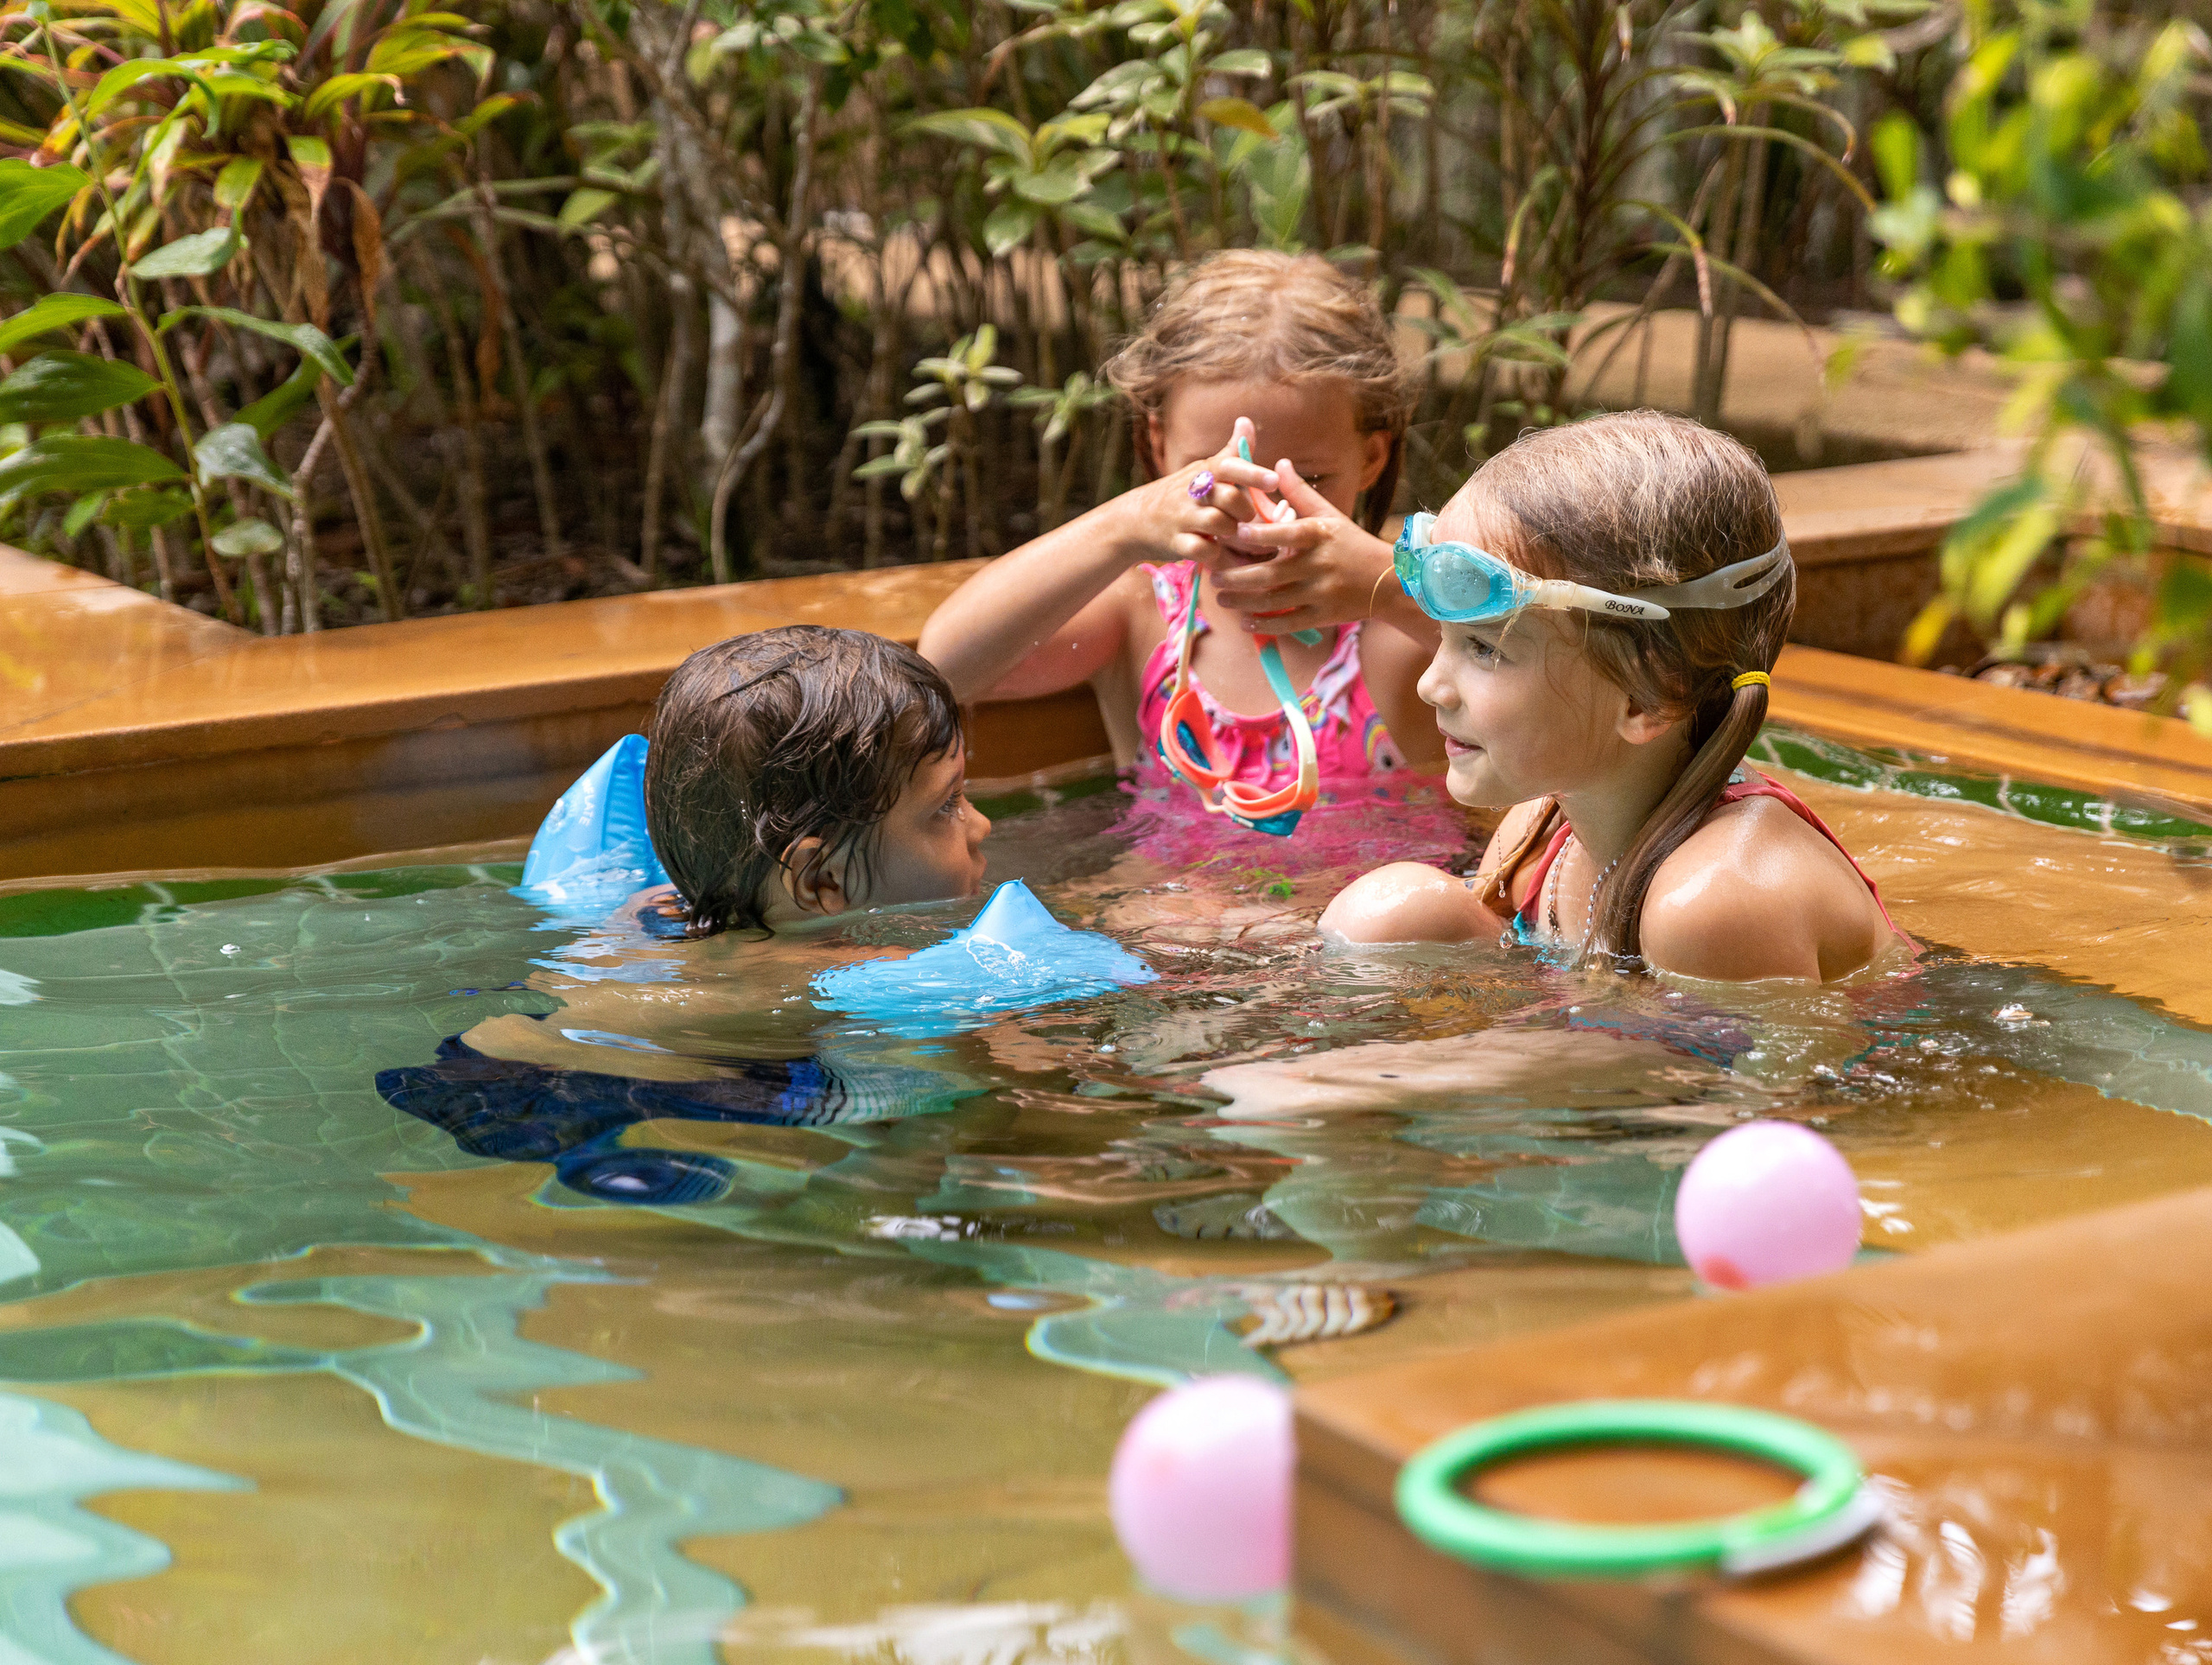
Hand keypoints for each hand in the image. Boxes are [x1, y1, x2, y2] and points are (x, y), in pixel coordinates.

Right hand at [1125, 416, 1280, 564]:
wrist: (1135, 520)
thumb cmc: (1180, 494)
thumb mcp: (1202, 469)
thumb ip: (1230, 452)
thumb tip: (1247, 421)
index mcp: (1204, 471)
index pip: (1229, 465)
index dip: (1253, 473)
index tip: (1274, 481)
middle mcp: (1192, 491)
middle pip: (1231, 498)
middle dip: (1244, 511)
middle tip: (1243, 517)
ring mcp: (1182, 517)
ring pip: (1220, 524)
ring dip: (1231, 532)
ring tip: (1227, 532)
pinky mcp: (1175, 542)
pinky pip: (1204, 550)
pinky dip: (1215, 553)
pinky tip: (1213, 549)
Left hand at [1198, 459, 1412, 636]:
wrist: (1388, 581)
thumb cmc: (1352, 543)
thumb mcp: (1330, 516)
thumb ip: (1300, 493)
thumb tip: (1279, 463)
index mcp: (1319, 535)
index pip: (1289, 534)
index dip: (1263, 535)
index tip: (1238, 532)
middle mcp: (1319, 564)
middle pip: (1272, 574)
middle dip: (1239, 578)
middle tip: (1214, 578)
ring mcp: (1321, 592)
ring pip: (1275, 601)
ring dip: (1244, 603)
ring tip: (1221, 599)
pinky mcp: (1323, 616)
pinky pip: (1289, 623)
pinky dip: (1265, 625)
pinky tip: (1244, 623)